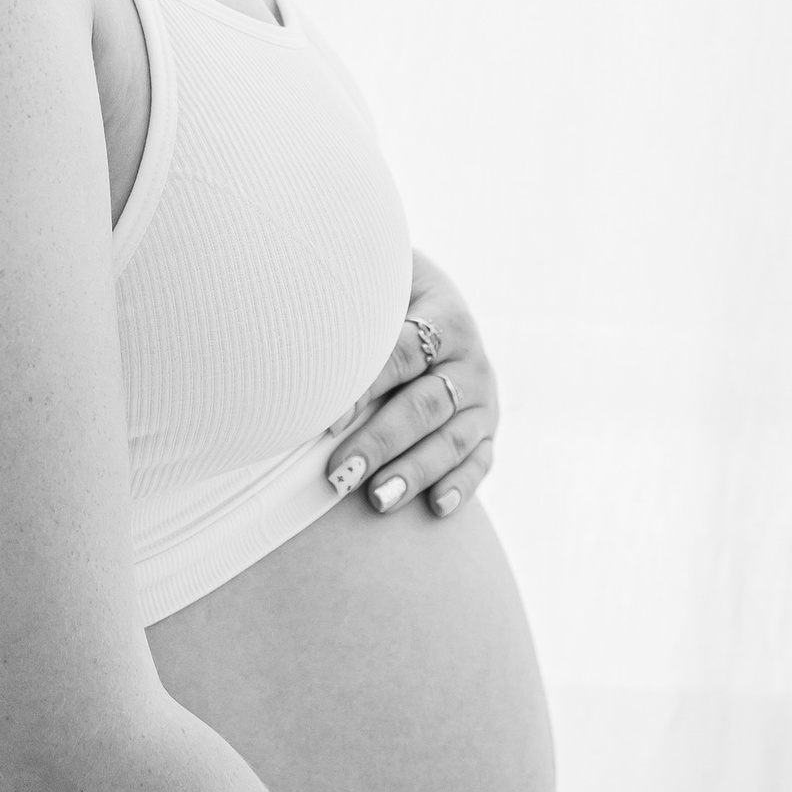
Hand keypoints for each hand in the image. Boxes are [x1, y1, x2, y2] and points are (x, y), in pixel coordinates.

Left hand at [324, 251, 498, 519]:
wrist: (429, 299)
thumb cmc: (387, 295)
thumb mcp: (378, 284)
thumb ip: (353, 306)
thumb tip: (304, 345)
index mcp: (445, 315)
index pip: (403, 354)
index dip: (365, 387)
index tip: (328, 421)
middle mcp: (470, 358)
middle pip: (425, 406)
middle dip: (381, 442)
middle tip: (341, 472)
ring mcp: (483, 397)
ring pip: (452, 441)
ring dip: (414, 472)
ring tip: (376, 499)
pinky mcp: (487, 428)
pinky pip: (479, 461)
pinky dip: (461, 486)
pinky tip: (435, 507)